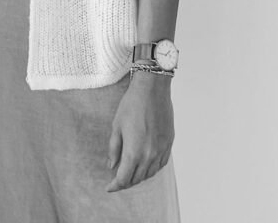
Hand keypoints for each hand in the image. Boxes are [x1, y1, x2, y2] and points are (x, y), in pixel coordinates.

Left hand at [106, 71, 174, 191]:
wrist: (152, 89)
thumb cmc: (131, 105)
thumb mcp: (116, 126)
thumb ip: (114, 149)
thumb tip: (112, 166)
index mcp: (133, 152)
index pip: (123, 179)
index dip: (115, 186)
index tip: (109, 187)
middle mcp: (149, 155)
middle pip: (137, 179)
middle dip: (126, 182)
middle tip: (117, 180)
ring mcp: (161, 150)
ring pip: (150, 174)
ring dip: (139, 177)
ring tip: (130, 173)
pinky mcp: (168, 144)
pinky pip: (160, 165)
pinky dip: (152, 169)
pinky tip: (146, 166)